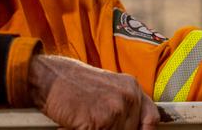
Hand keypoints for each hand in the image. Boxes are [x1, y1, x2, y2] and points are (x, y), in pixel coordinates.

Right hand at [28, 54, 159, 128]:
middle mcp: (127, 97)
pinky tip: (78, 123)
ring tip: (86, 121)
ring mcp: (114, 110)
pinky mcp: (99, 122)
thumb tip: (136, 127)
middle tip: (97, 123)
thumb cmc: (74, 84)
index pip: (151, 119)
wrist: (50, 78)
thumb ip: (125, 104)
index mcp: (131, 87)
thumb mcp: (108, 88)